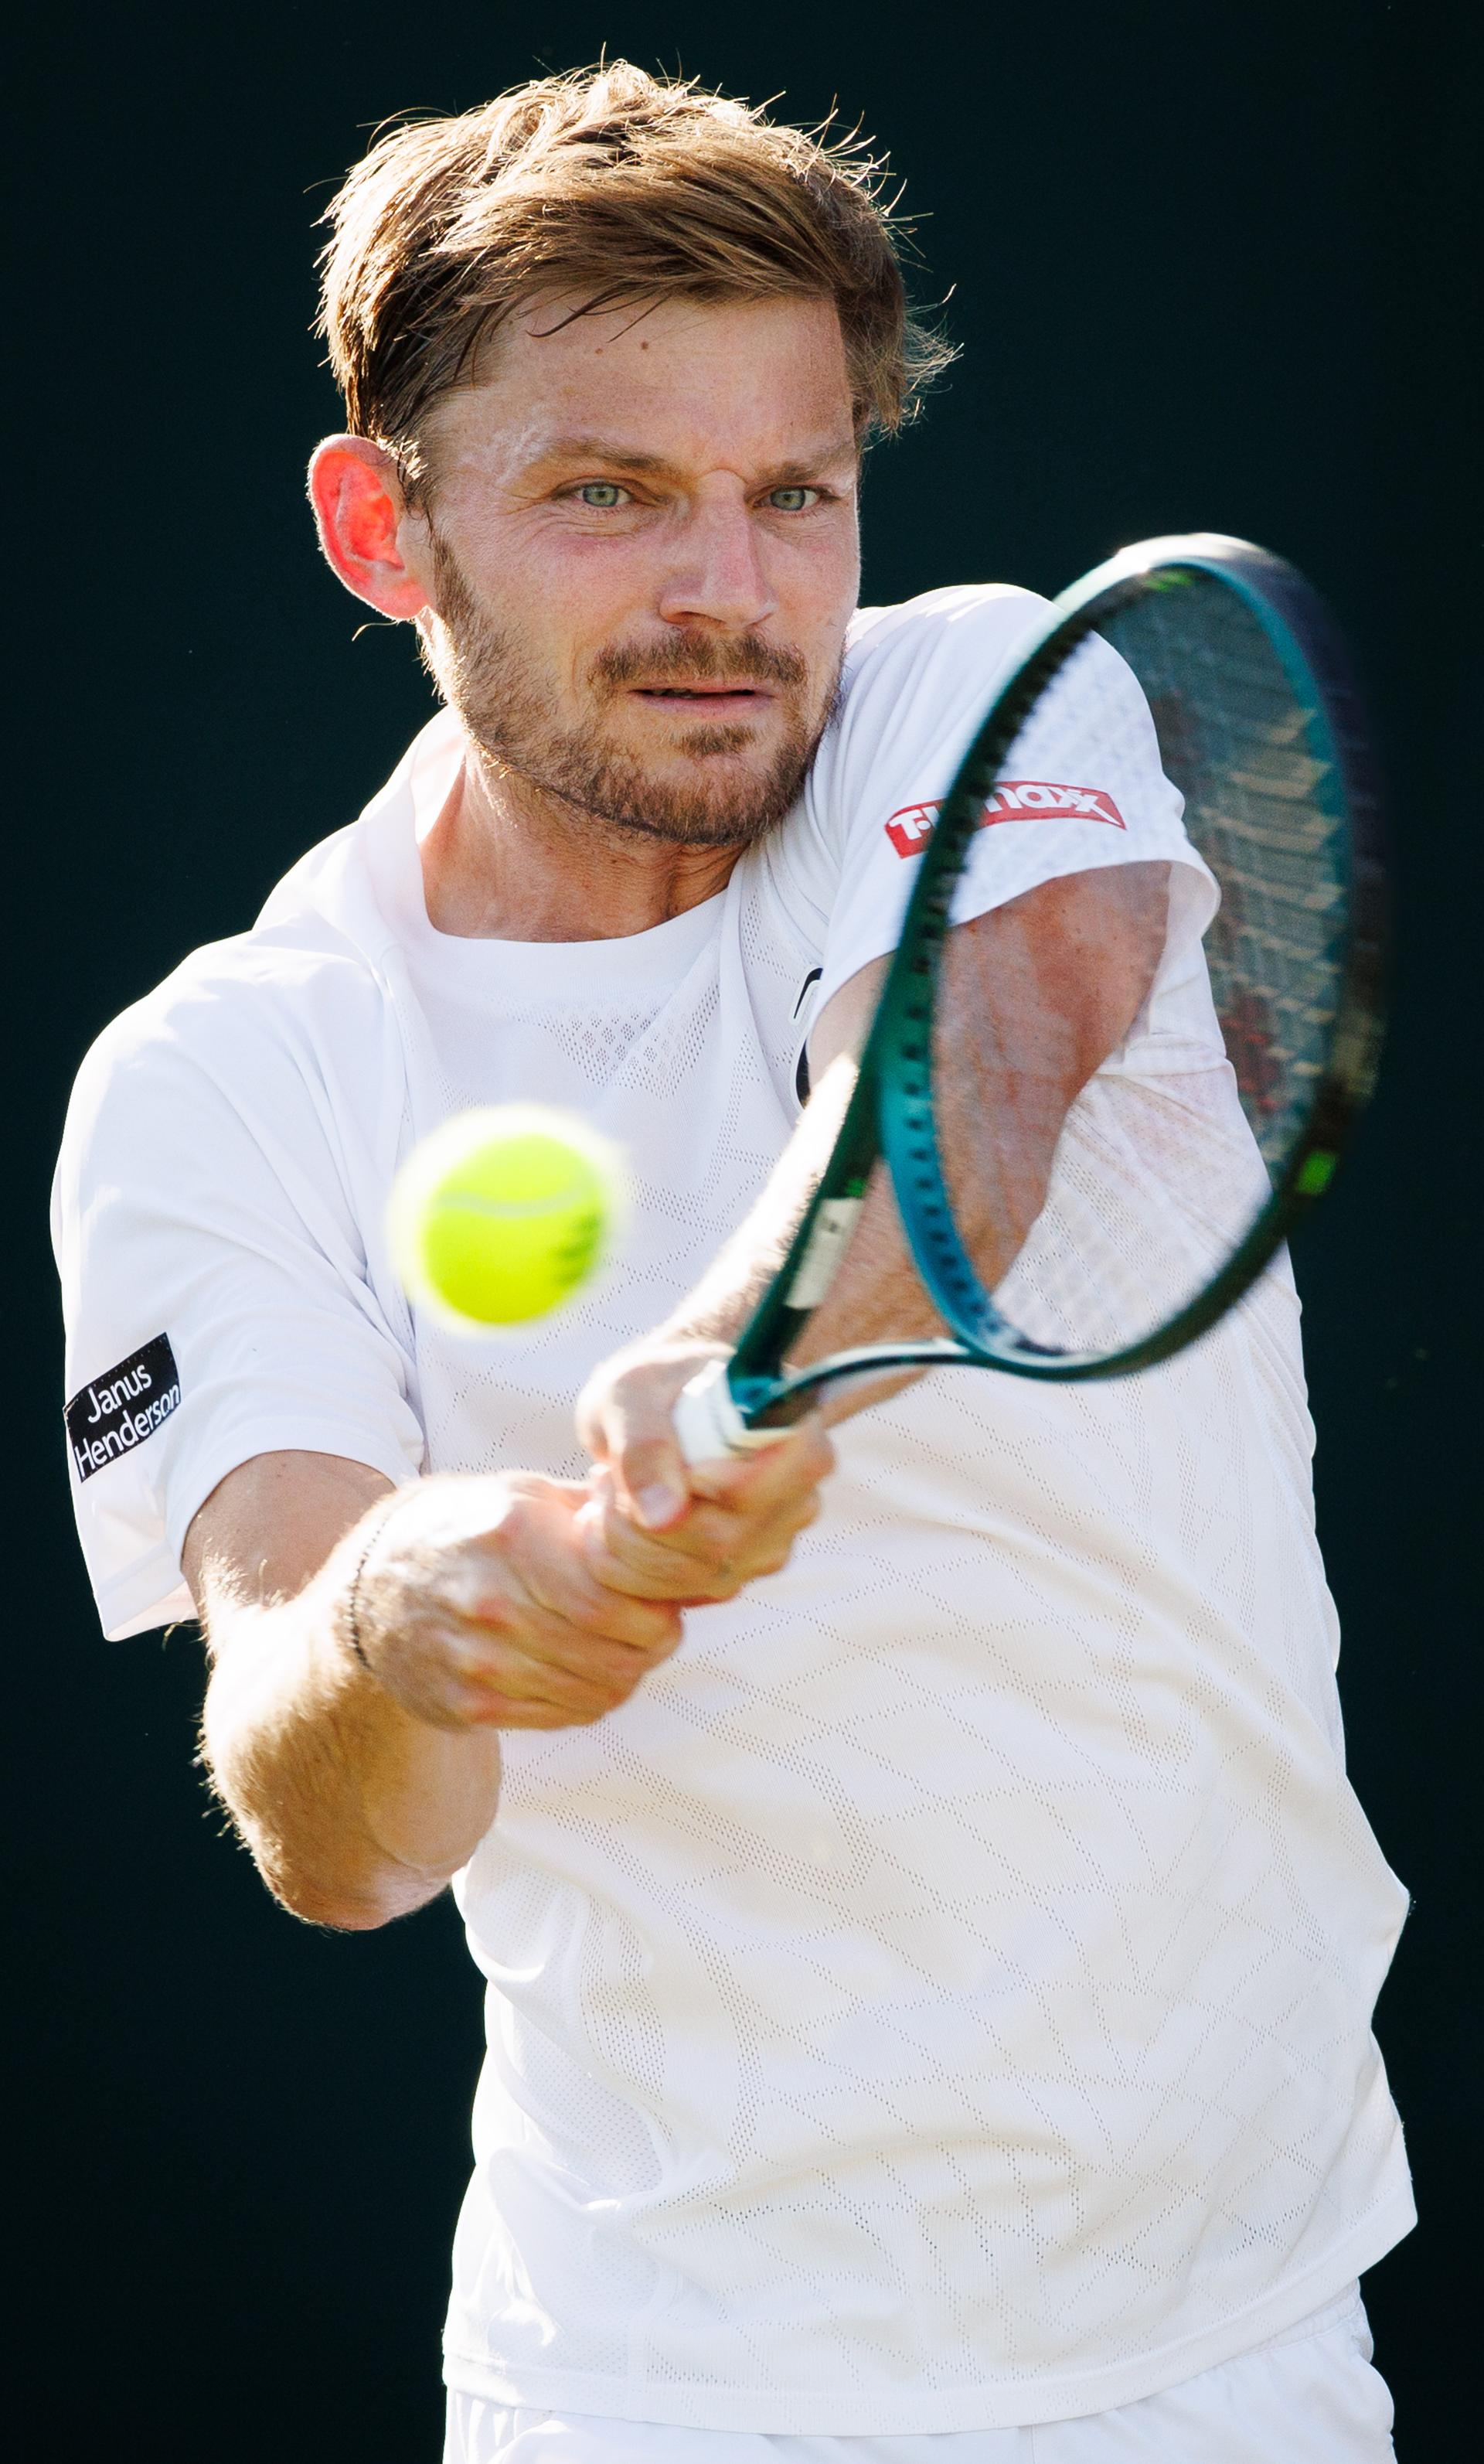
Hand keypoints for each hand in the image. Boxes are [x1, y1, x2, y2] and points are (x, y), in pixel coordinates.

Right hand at [340, 1472, 684, 1730]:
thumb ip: (594, 1508)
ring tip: (622, 1651)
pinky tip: (583, 1673)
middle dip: (650, 1649)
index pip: (611, 1601)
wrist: (371, 1586)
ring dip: (624, 1677)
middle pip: (609, 1654)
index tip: (666, 1605)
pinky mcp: (466, 1704)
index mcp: (512, 1538)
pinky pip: (559, 1718)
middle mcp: (491, 1603)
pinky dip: (587, 1701)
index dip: (656, 1613)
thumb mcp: (522, 1494)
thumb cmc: (466, 1529)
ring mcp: (475, 1660)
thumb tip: (674, 1517)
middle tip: (657, 1633)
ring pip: (592, 1694)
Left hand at [575, 1339, 833, 1604]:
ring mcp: (769, 1545)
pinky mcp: (734, 1575)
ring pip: (692, 1576)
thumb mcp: (633, 1394)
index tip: (662, 1466)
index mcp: (796, 1437)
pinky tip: (610, 1520)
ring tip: (603, 1492)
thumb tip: (665, 1518)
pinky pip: (675, 1595)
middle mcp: (797, 1499)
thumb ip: (645, 1445)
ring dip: (623, 1543)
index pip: (768, 1485)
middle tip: (601, 1478)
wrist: (654, 1410)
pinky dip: (624, 1566)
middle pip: (719, 1542)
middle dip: (639, 1521)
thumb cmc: (652, 1386)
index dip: (709, 1486)